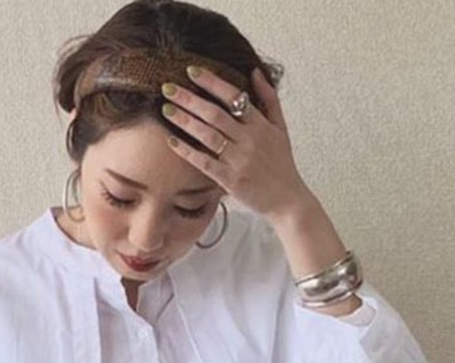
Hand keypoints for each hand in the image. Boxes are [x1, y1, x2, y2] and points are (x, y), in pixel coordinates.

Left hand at [161, 65, 312, 223]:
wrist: (287, 200)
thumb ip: (269, 98)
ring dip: (185, 120)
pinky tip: (172, 141)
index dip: (212, 82)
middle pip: (215, 114)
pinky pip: (205, 163)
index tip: (192, 71)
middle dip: (190, 99)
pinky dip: (188, 152)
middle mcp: (250, 139)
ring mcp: (240, 160)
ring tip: (166, 108)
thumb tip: (255, 71)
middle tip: (168, 87)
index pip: (233, 96)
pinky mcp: (231, 180)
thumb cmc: (282, 164)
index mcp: (260, 124)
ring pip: (208, 135)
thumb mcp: (281, 128)